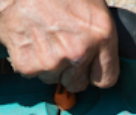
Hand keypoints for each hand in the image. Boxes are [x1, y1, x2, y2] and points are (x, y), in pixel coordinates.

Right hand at [0, 0, 118, 92]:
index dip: (96, 74)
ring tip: (42, 36)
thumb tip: (99, 57)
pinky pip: (33, 74)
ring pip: (54, 79)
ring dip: (49, 64)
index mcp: (101, 35)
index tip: (89, 68)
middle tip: (60, 48)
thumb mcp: (90, 3)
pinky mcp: (28, 64)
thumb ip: (98, 34)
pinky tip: (29, 39)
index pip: (107, 79)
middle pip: (79, 84)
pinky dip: (29, 60)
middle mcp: (78, 52)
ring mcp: (53, 61)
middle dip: (71, 72)